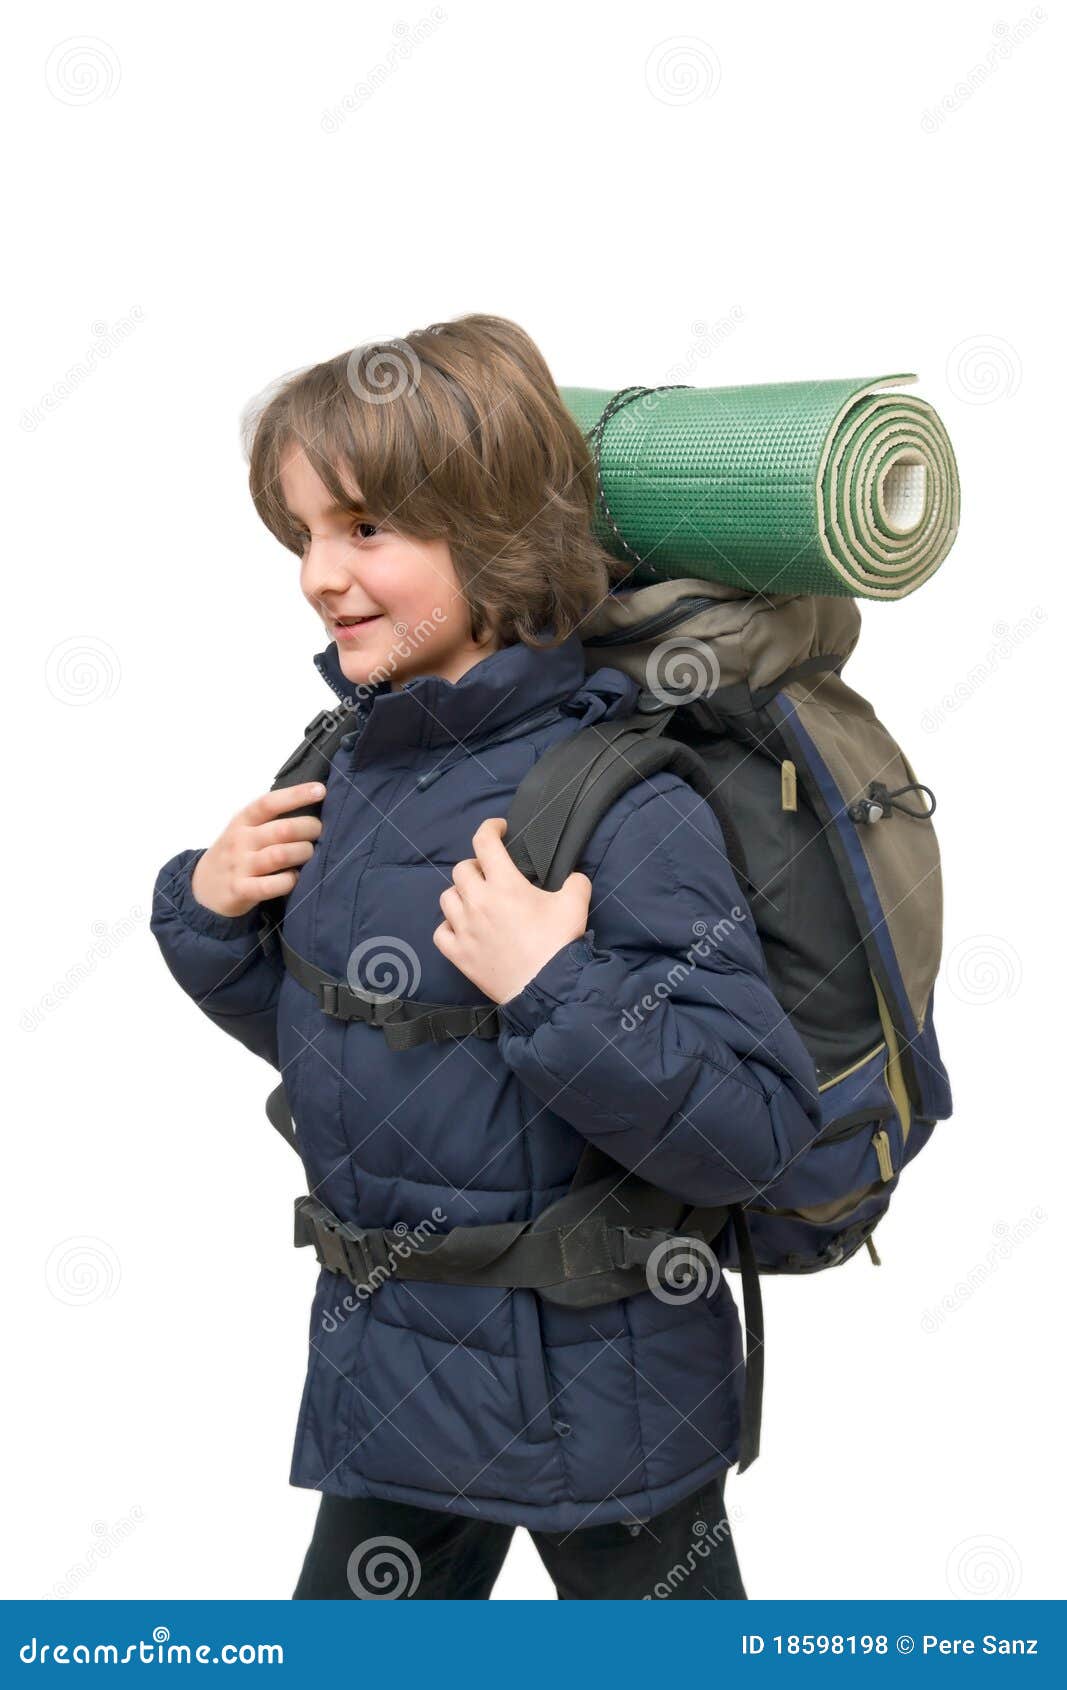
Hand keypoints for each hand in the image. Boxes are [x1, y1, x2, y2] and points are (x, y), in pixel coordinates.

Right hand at [190, 782, 326, 916]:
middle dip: (309, 828)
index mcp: (243, 821)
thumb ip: (270, 820)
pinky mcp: (241, 890)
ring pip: (279, 855)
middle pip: (282, 830)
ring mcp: (240, 866)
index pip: (269, 802)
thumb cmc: (236, 853)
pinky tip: (294, 878)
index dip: (296, 795)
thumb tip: (312, 805)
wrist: (202, 888)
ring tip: (309, 853)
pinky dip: (289, 881)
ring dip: (302, 852)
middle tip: (320, 832)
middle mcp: (241, 840)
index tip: (320, 790)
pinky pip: (271, 885)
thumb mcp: (244, 830)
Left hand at [433, 817, 591, 1003]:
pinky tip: (462, 928)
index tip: (499, 829)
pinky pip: (440, 932)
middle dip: (477, 866)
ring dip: (460, 894)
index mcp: (504, 884)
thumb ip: (575, 882)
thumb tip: (574, 878)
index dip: (490, 828)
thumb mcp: (576, 904)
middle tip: (491, 874)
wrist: (547, 988)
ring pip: (447, 898)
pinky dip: (448, 926)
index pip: (485, 842)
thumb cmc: (559, 944)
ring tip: (475, 900)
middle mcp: (478, 902)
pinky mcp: (458, 954)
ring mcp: (464, 928)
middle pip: (462, 869)